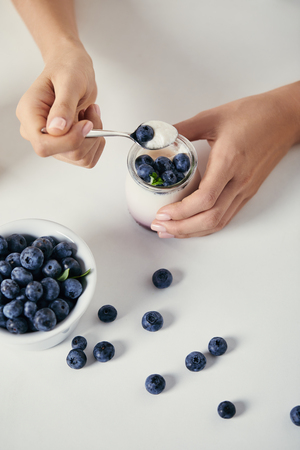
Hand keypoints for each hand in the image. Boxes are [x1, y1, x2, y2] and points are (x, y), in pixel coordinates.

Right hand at [16, 42, 104, 167]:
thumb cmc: (68, 68)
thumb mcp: (69, 81)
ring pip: (78, 158)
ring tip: (90, 113)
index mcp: (29, 114)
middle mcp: (38, 131)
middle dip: (87, 136)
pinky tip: (91, 123)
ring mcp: (52, 141)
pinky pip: (86, 158)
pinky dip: (96, 142)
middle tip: (91, 113)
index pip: (43, 145)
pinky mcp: (66, 146)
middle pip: (65, 153)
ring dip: (94, 137)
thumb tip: (56, 129)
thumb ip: (63, 106)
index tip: (86, 124)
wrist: (73, 68)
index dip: (69, 141)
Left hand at [151, 83, 299, 237]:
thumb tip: (160, 136)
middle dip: (182, 227)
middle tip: (160, 227)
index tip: (163, 213)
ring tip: (171, 230)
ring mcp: (245, 189)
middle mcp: (239, 181)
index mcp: (229, 162)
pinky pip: (226, 216)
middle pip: (210, 218)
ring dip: (193, 231)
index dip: (181, 211)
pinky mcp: (248, 192)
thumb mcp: (212, 117)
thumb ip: (184, 129)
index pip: (205, 198)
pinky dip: (207, 225)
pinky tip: (192, 224)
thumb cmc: (254, 115)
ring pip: (219, 222)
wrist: (284, 118)